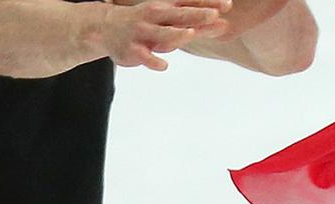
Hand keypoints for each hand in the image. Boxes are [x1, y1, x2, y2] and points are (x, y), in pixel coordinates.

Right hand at [94, 0, 232, 70]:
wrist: (107, 28)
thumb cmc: (147, 24)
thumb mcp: (169, 21)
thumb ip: (195, 24)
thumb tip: (224, 26)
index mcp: (165, 8)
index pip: (189, 4)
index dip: (208, 4)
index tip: (228, 5)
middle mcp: (154, 17)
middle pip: (178, 16)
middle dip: (196, 15)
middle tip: (213, 15)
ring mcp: (143, 33)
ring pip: (161, 34)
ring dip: (175, 33)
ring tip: (189, 33)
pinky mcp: (133, 50)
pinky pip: (145, 57)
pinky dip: (154, 61)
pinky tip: (164, 66)